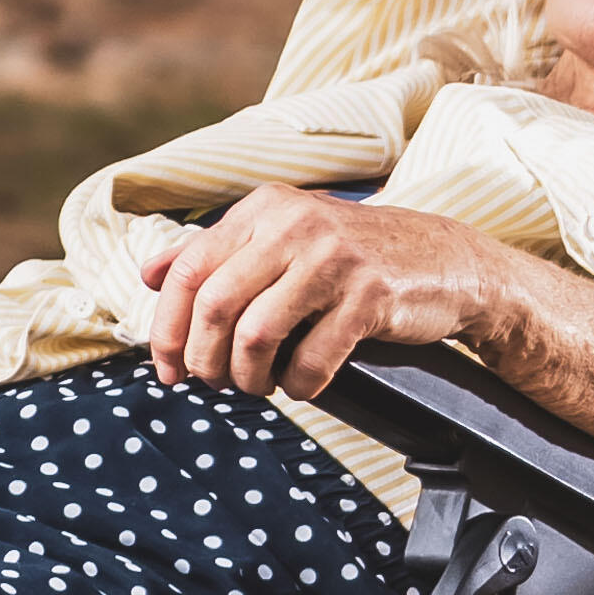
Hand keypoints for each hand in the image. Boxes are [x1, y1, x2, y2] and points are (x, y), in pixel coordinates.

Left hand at [139, 185, 529, 403]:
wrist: (445, 260)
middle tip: (215, 384)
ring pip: (255, 335)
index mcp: (264, 208)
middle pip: (214, 306)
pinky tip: (303, 384)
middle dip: (204, 360)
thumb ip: (216, 252)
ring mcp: (333, 259)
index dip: (166, 328)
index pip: (188, 270)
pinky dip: (299, 386)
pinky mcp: (369, 296)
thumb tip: (148, 273)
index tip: (167, 368)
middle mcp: (293, 224)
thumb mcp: (282, 238)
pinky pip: (311, 360)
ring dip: (248, 378)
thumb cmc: (354, 256)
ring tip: (258, 386)